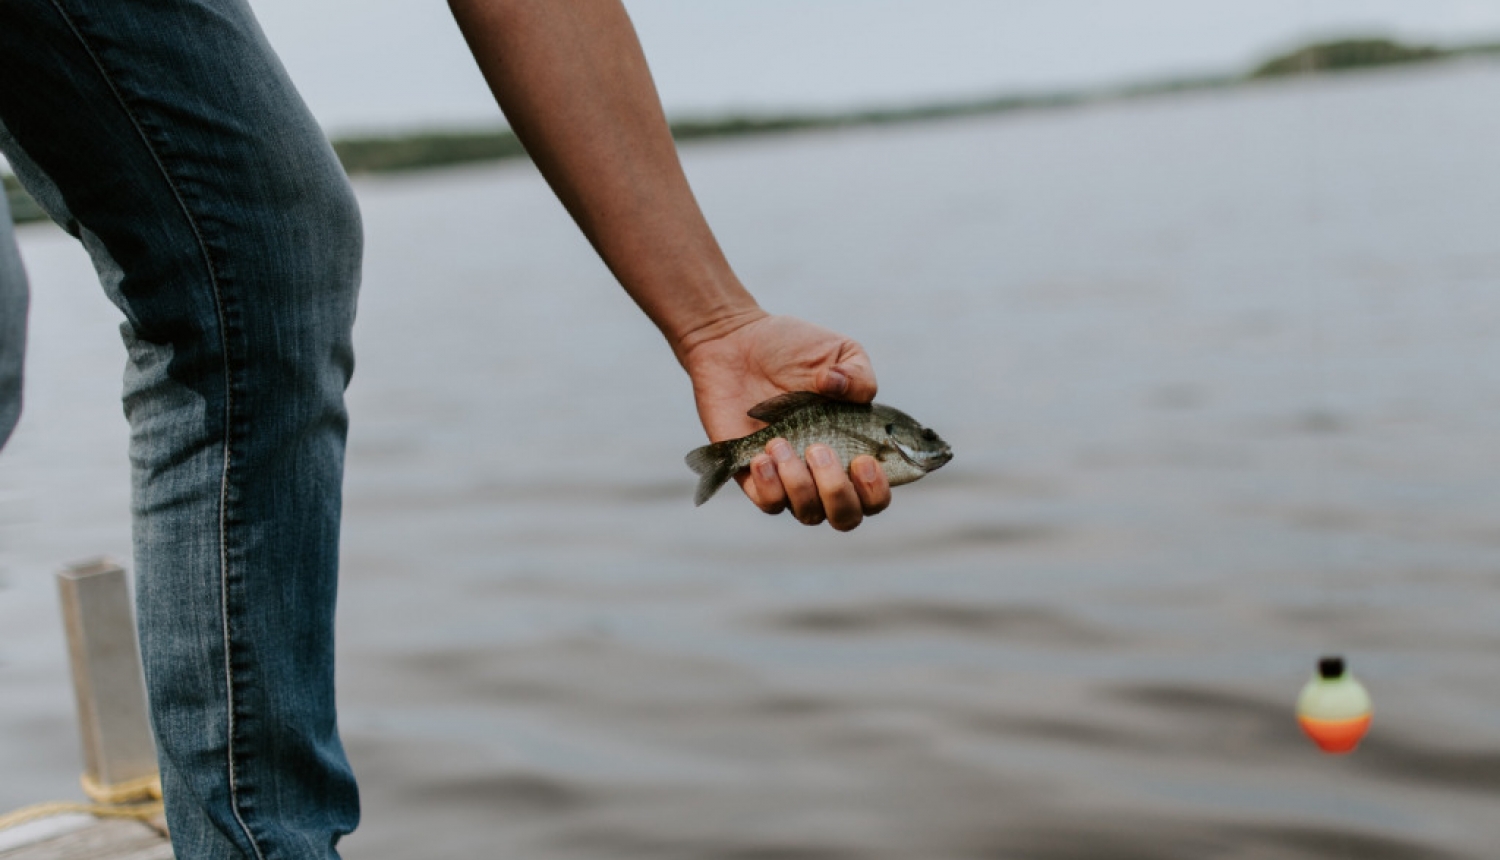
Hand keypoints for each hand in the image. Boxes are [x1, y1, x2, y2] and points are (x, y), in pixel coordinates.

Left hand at [681, 314, 891, 529]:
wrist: (738, 342)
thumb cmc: (794, 348)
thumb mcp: (841, 352)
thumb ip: (859, 375)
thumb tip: (837, 389)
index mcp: (854, 448)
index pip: (875, 496)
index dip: (875, 491)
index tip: (863, 460)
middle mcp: (824, 473)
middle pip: (845, 517)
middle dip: (836, 491)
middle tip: (818, 448)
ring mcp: (789, 478)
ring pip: (808, 513)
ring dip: (799, 484)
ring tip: (780, 441)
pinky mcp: (753, 476)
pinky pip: (769, 503)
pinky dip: (770, 485)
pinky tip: (763, 454)